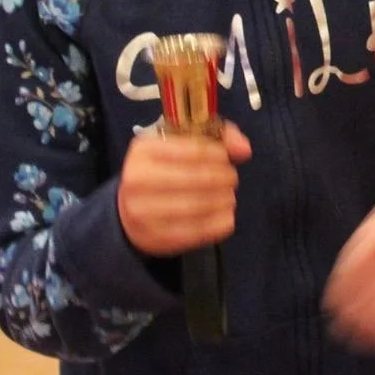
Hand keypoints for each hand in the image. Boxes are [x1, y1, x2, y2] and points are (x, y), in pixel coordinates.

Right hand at [116, 124, 250, 256]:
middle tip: (231, 179)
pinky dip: (220, 223)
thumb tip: (244, 150)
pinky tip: (224, 214)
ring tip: (228, 196)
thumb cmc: (162, 168)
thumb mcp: (181, 142)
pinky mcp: (156, 238)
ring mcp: (144, 213)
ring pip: (200, 206)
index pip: (195, 150)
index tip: (226, 159)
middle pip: (199, 178)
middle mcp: (138, 180)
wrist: (129, 208)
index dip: (220, 155)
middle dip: (225, 178)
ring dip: (224, 200)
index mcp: (144, 150)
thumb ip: (218, 137)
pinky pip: (198, 232)